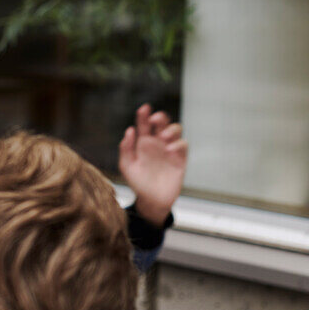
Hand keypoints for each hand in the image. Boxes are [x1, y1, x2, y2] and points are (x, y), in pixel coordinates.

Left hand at [119, 104, 187, 226]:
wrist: (152, 201)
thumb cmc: (138, 183)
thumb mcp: (127, 166)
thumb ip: (125, 148)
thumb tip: (130, 130)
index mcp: (143, 143)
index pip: (144, 124)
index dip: (144, 114)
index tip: (144, 109)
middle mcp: (157, 143)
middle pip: (162, 122)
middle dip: (160, 117)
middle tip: (154, 120)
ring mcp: (169, 150)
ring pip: (175, 130)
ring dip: (171, 129)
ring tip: (164, 137)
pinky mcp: (180, 159)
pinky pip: (183, 145)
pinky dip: (178, 144)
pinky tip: (170, 150)